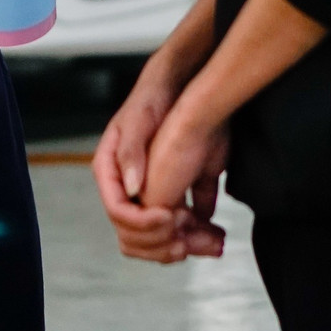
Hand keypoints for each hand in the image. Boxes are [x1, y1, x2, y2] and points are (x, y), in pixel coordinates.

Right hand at [93, 63, 225, 265]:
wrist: (191, 85)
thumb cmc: (157, 97)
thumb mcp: (140, 120)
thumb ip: (131, 152)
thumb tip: (131, 188)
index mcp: (112, 172)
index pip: (119, 213)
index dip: (143, 224)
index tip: (171, 219)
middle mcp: (131, 188)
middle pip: (138, 234)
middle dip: (163, 243)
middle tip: (190, 240)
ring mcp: (156, 193)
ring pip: (163, 236)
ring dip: (187, 245)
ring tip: (213, 242)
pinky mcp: (181, 192)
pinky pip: (187, 225)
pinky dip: (202, 235)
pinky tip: (217, 235)